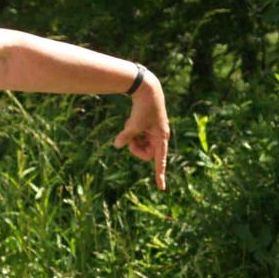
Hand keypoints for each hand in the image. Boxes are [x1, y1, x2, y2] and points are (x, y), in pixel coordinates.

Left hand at [113, 68, 169, 189]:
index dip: (159, 175)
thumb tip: (117, 146)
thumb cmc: (143, 107)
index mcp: (161, 138)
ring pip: (141, 145)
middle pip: (146, 154)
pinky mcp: (148, 128)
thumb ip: (126, 137)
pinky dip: (132, 133)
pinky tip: (130, 122)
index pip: (160, 161)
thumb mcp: (133, 124)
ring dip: (133, 139)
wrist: (147, 88)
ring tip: (129, 126)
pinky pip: (139, 137)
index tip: (161, 188)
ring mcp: (154, 133)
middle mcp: (159, 137)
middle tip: (128, 139)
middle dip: (135, 149)